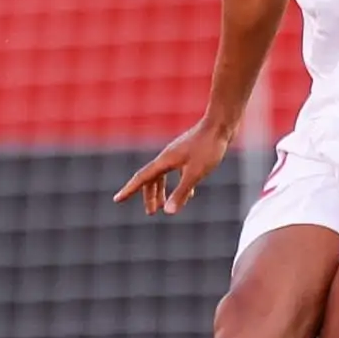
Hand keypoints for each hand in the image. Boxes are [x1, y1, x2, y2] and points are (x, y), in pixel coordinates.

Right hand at [114, 119, 232, 215]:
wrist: (221, 124)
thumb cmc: (208, 147)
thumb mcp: (195, 173)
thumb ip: (181, 193)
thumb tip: (168, 213)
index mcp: (165, 161)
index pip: (142, 178)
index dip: (129, 190)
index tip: (117, 200)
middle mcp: (168, 157)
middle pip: (152, 179)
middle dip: (150, 196)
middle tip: (151, 213)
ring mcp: (178, 154)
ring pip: (164, 175)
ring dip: (162, 191)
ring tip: (165, 206)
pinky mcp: (190, 154)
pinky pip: (178, 172)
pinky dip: (179, 185)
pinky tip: (190, 194)